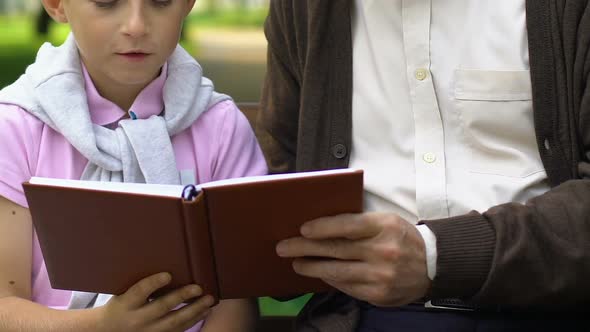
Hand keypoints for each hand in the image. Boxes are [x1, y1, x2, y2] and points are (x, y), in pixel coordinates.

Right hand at [95, 272, 214, 331]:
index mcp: (126, 303)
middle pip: (161, 307)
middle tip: (198, 288)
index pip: (140, 291)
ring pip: (174, 322)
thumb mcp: (123, 292)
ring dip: (194, 310)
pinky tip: (205, 311)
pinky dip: (194, 320)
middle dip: (182, 297)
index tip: (168, 274)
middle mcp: (137, 318)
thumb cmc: (121, 304)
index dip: (153, 283)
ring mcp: (149, 331)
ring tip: (209, 299)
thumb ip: (139, 281)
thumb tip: (162, 256)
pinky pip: (179, 330)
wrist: (109, 331)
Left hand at [276, 212, 430, 306]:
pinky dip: (330, 279)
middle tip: (283, 247)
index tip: (303, 229)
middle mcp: (383, 251)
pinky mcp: (378, 294)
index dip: (323, 227)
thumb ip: (358, 223)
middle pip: (336, 249)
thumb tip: (320, 227)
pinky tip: (319, 274)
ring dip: (312, 267)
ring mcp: (381, 275)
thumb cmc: (401, 237)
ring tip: (296, 263)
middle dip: (305, 248)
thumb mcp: (386, 221)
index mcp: (384, 226)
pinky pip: (346, 286)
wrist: (432, 265)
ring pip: (337, 271)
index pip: (348, 225)